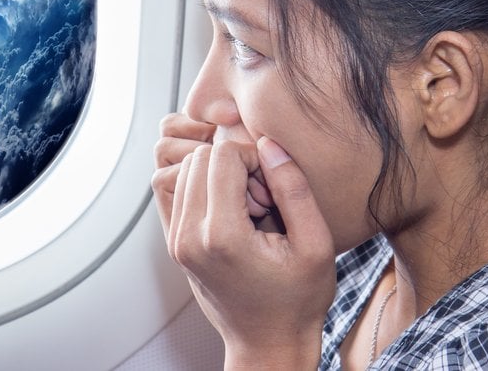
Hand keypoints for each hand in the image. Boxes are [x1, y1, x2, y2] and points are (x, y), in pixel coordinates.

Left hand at [164, 136, 335, 368]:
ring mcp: (175, 241)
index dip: (254, 158)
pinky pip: (175, 189)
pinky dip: (202, 187)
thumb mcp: (315, 243)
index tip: (273, 190)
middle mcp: (188, 237)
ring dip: (218, 176)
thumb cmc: (297, 300)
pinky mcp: (173, 243)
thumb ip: (293, 188)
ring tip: (248, 208)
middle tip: (262, 199)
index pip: (222, 154)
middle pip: (199, 157)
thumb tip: (268, 143)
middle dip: (234, 165)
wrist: (268, 344)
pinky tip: (231, 210)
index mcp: (222, 236)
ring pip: (186, 169)